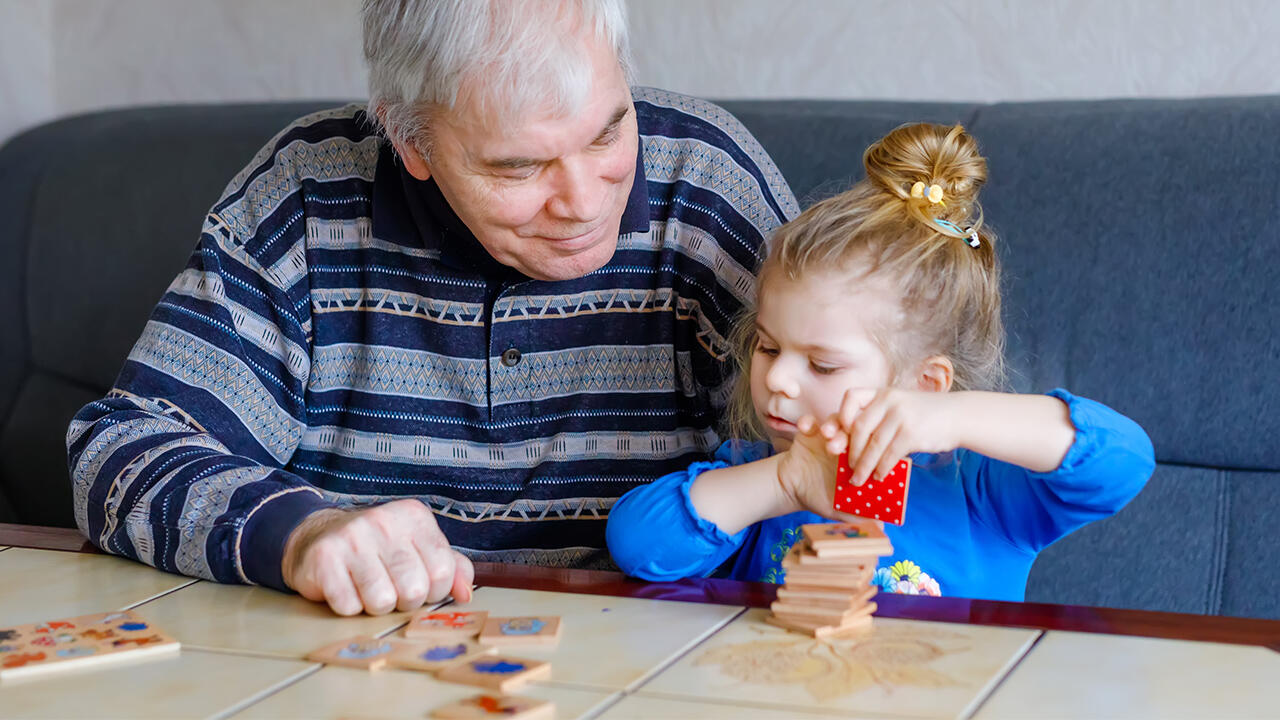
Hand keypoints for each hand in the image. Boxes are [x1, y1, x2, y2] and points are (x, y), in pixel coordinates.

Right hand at [281, 499, 473, 615]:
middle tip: (391, 588)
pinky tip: (346, 588)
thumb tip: (466, 594)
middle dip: (404, 601)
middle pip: (414, 590)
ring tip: (367, 588)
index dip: (434, 591)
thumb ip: (450, 568)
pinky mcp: (324, 557)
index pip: (443, 571)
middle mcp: (385, 521)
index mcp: (415, 517)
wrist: (319, 536)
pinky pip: (349, 606)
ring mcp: (352, 537)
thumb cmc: (378, 549)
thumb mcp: (418, 548)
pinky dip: (349, 607)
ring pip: (382, 601)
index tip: (420, 585)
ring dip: (376, 606)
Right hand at [775, 418, 869, 522]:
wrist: (792, 489)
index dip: (871, 446)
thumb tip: (882, 526)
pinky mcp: (808, 432)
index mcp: (857, 459)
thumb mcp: (840, 510)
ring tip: (826, 436)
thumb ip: (859, 516)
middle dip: (849, 435)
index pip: (871, 446)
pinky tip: (804, 427)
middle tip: (838, 447)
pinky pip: (809, 420)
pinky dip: (807, 421)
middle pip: (856, 429)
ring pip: (835, 421)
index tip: (864, 452)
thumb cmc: (819, 497)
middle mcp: (845, 444)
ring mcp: (827, 436)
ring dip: (832, 425)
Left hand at [818, 388, 958, 485]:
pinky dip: (881, 469)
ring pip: (873, 446)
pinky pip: (889, 455)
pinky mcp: (911, 433)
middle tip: (848, 467)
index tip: (841, 434)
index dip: (841, 417)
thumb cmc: (925, 414)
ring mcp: (900, 416)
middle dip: (850, 451)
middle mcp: (889, 401)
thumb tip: (849, 443)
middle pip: (858, 428)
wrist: (959, 416)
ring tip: (859, 479)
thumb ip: (878, 416)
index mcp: (882, 393)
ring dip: (864, 466)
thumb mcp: (900, 405)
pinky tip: (879, 476)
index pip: (851, 398)